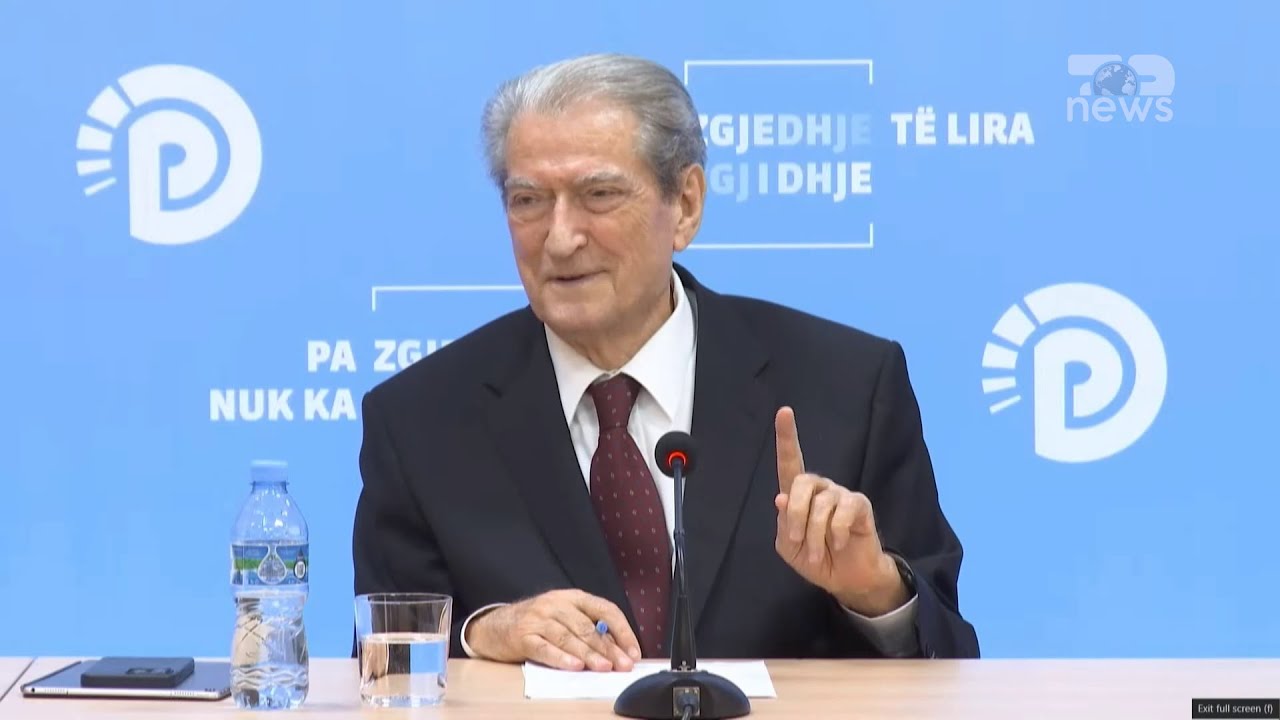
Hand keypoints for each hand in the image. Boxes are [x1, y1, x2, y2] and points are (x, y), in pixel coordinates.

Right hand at [464, 589, 640, 671]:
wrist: (494, 625)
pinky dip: (561, 658)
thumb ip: (587, 628)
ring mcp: (538, 618)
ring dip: (588, 654)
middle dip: (608, 647)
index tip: (633, 651)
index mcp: (572, 597)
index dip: (622, 630)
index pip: (604, 609)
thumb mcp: (563, 617)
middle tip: (622, 664)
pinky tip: (574, 667)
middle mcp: (556, 603)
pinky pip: (545, 648)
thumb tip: (617, 649)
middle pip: (587, 626)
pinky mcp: (522, 636)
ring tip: (604, 667)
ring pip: (568, 637)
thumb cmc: (536, 623)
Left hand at [774, 407, 908, 616]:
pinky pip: (843, 514)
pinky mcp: (860, 505)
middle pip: (802, 482)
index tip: (783, 411)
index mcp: (799, 494)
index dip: (786, 436)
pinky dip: (836, 535)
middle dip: (796, 514)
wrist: (845, 579)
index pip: (790, 461)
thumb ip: (785, 522)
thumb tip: (781, 497)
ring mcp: (841, 495)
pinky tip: (839, 544)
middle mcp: (820, 488)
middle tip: (795, 541)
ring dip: (814, 536)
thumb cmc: (815, 558)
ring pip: (821, 506)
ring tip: (816, 554)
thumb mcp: (790, 546)